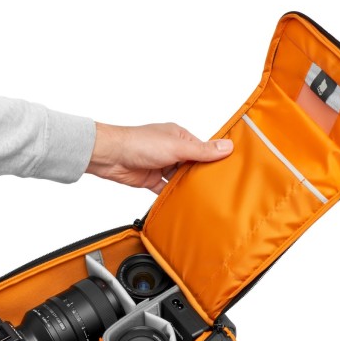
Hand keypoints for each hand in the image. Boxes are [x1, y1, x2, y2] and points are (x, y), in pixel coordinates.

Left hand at [87, 122, 233, 192]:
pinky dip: (173, 195)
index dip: (214, 159)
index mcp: (179, 136)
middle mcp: (171, 150)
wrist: (110, 156)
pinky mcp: (151, 179)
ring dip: (187, 186)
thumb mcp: (177, 147)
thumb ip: (202, 150)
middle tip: (219, 189)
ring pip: (179, 178)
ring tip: (205, 198)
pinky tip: (184, 203)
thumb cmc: (140, 144)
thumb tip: (228, 146)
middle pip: (192, 165)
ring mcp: (161, 165)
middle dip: (201, 175)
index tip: (229, 171)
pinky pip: (165, 189)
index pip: (202, 149)